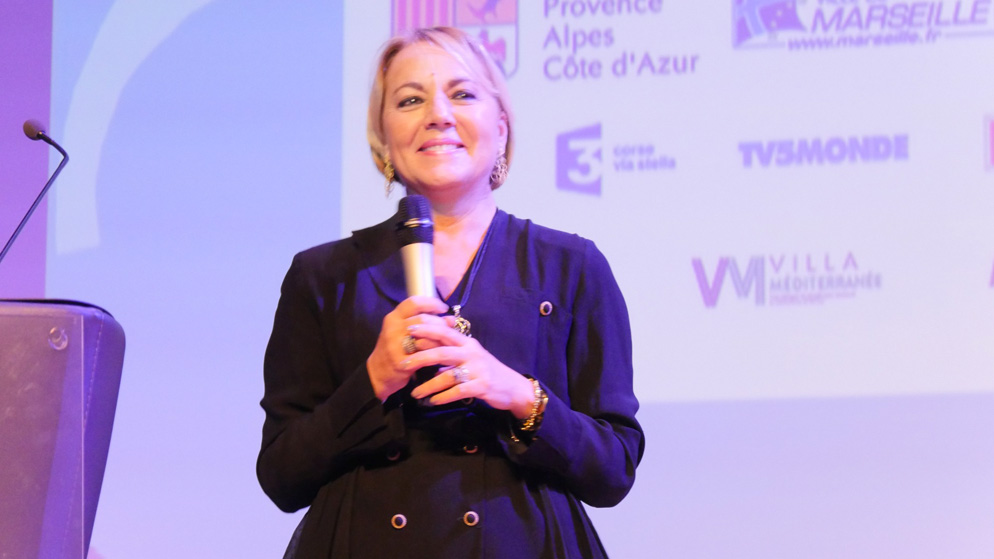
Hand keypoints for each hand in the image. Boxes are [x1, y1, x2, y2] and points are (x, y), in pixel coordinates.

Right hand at [366, 296, 449, 400]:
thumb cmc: (394, 349)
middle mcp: (393, 329)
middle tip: (448, 329)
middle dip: (440, 323)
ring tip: (446, 341)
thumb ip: (424, 323)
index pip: (414, 302)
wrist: (377, 373)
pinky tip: (441, 353)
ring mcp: (395, 346)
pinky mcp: (401, 361)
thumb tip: (450, 319)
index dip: (432, 303)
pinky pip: (424, 354)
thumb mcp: (403, 332)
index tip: (443, 308)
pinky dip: (436, 352)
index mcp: (393, 318)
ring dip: (440, 339)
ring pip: (426, 337)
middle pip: (423, 319)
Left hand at [406, 323, 534, 418]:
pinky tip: (433, 402)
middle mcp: (472, 353)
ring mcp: (478, 370)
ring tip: (415, 393)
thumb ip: (450, 351)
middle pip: (442, 352)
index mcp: (467, 343)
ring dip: (429, 385)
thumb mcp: (470, 356)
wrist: (512, 387)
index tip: (408, 329)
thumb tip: (423, 347)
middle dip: (421, 357)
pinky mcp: (482, 386)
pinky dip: (444, 397)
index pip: (445, 331)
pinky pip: (458, 391)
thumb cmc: (486, 370)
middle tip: (402, 364)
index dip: (426, 329)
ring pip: (448, 375)